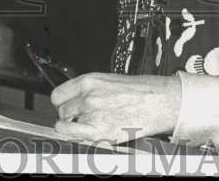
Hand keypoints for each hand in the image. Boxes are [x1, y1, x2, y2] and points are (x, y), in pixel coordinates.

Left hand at [50, 72, 181, 143]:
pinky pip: (73, 135)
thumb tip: (75, 100)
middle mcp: (88, 96)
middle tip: (81, 119)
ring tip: (90, 126)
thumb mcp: (109, 81)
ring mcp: (92, 114)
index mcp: (89, 81)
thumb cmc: (140, 90)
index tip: (66, 107)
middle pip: (61, 111)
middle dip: (69, 116)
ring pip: (66, 125)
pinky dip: (76, 137)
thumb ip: (89, 90)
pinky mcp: (100, 131)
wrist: (159, 101)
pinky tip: (88, 134)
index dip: (62, 103)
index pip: (58, 95)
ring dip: (75, 127)